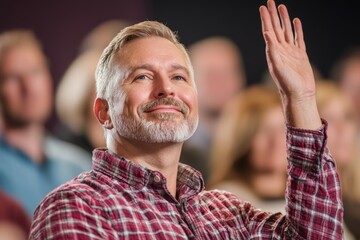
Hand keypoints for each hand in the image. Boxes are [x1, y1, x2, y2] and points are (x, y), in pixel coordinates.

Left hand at [259, 0, 320, 128]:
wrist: (299, 94)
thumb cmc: (286, 83)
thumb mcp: (277, 66)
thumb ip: (272, 50)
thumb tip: (266, 33)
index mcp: (273, 52)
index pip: (268, 31)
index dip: (265, 19)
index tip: (262, 8)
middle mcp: (281, 50)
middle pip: (276, 28)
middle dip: (272, 15)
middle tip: (270, 2)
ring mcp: (291, 52)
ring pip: (287, 31)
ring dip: (284, 19)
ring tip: (281, 7)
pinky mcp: (300, 55)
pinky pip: (299, 38)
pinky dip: (297, 30)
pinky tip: (295, 22)